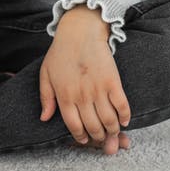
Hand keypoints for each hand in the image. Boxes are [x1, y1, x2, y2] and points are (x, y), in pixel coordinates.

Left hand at [38, 6, 131, 150]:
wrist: (80, 32)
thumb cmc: (61, 52)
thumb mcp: (45, 74)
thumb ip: (45, 98)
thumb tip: (44, 118)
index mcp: (65, 96)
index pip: (74, 126)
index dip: (81, 136)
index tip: (85, 139)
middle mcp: (82, 96)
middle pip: (93, 127)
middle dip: (99, 137)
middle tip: (102, 138)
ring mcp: (98, 89)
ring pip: (109, 120)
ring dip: (113, 131)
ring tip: (113, 132)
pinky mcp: (113, 81)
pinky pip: (122, 105)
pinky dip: (125, 116)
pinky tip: (124, 121)